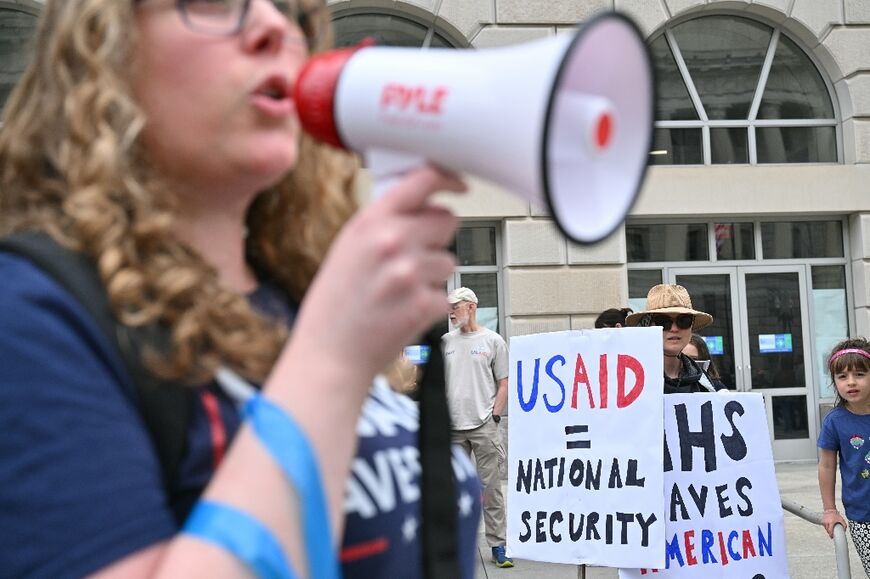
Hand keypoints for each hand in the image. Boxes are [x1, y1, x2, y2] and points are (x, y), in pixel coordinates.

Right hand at [293, 165, 465, 383]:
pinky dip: (431, 306)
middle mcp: (393, 241)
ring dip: (433, 276)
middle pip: (447, 219)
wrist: (329, 356)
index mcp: (370, 222)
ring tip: (401, 293)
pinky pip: (447, 295)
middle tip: (416, 256)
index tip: (457, 184)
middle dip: (437, 236)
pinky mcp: (425, 304)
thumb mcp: (347, 248)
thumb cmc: (334, 306)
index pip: (423, 180)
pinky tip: (403, 313)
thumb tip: (421, 205)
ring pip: (449, 260)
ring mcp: (411, 273)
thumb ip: (382, 222)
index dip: (447, 178)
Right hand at [822, 509, 846, 537]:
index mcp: (831, 522)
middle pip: (827, 530)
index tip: (832, 537)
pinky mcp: (822, 521)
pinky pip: (824, 526)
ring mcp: (824, 522)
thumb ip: (844, 525)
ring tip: (831, 531)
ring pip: (825, 528)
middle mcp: (826, 522)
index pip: (830, 530)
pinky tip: (829, 527)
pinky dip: (826, 527)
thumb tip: (844, 530)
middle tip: (832, 535)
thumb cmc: (835, 514)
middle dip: (830, 533)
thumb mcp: (841, 519)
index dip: (831, 534)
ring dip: (828, 530)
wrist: (830, 509)